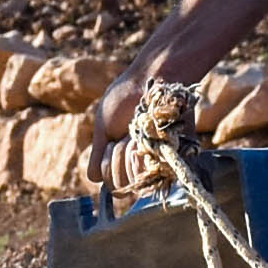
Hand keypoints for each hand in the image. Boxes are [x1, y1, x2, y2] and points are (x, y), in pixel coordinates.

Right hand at [87, 62, 149, 187]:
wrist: (150, 80)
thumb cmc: (124, 99)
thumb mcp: (103, 127)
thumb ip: (97, 156)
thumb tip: (94, 180)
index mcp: (123, 158)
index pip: (109, 183)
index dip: (107, 164)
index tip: (111, 142)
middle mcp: (141, 165)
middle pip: (119, 186)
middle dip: (116, 158)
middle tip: (125, 135)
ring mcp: (158, 163)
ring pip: (133, 181)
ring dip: (128, 155)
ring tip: (137, 133)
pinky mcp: (173, 159)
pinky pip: (150, 173)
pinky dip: (143, 155)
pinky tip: (148, 137)